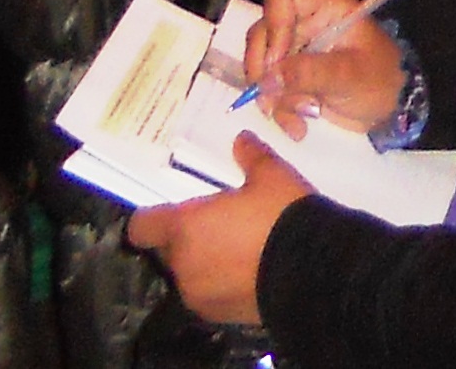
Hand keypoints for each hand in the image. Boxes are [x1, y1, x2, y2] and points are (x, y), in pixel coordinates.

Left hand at [126, 133, 312, 324]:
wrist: (312, 270)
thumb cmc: (282, 217)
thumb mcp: (272, 177)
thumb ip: (252, 157)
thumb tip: (242, 140)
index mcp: (185, 226)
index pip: (142, 226)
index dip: (153, 219)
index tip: (173, 212)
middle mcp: (183, 263)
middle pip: (169, 250)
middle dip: (187, 239)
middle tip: (220, 226)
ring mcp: (198, 294)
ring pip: (190, 274)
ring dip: (204, 263)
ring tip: (240, 252)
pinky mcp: (218, 314)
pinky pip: (209, 295)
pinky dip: (221, 285)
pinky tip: (250, 274)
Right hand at [242, 0, 405, 138]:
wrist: (387, 109)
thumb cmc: (379, 80)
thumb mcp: (350, 76)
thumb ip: (310, 73)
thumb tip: (267, 79)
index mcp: (326, 6)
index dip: (274, 27)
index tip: (278, 62)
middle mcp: (304, 22)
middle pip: (261, 35)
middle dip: (268, 74)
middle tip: (279, 101)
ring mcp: (295, 48)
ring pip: (260, 66)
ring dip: (274, 98)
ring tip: (302, 118)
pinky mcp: (289, 75)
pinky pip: (267, 89)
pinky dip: (278, 110)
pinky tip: (299, 126)